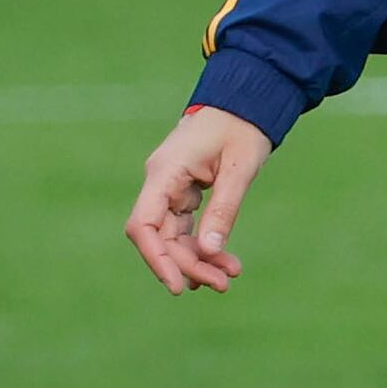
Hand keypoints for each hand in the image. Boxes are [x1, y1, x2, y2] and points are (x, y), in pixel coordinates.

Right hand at [129, 105, 273, 292]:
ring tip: (228, 278)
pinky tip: (222, 263)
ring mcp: (169, 189)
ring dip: (198, 260)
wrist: (243, 102)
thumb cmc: (241, 127)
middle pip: (160, 237)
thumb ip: (223, 209)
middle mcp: (160, 182)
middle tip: (222, 285)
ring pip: (174, 237)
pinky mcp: (182, 194)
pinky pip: (186, 228)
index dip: (155, 258)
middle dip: (189, 265)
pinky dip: (203, 246)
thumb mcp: (239, 168)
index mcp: (165, 172)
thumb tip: (209, 251)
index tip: (178, 285)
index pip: (143, 224)